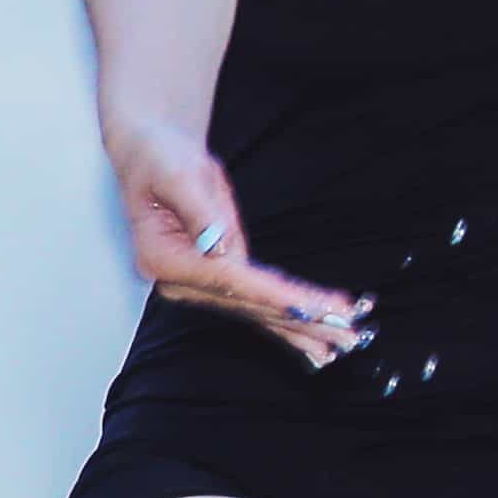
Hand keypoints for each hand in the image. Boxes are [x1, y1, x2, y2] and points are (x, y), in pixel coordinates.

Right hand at [107, 122, 375, 368]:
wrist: (151, 156)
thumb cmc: (160, 159)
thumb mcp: (177, 174)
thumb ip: (198, 211)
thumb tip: (218, 245)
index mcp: (164, 258)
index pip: (229, 281)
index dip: (274, 296)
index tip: (312, 309)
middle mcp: (179, 283)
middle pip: (248, 305)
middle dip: (301, 319)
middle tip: (347, 332)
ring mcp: (198, 285)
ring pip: (257, 310)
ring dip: (303, 327)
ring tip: (344, 341)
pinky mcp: (217, 278)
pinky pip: (256, 302)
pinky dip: (288, 318)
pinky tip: (314, 339)